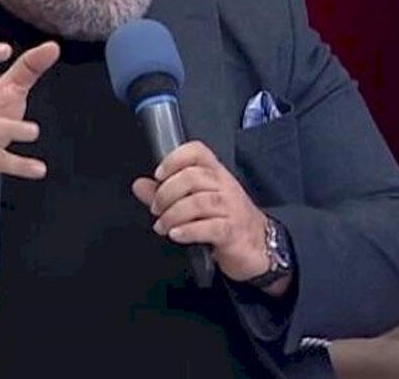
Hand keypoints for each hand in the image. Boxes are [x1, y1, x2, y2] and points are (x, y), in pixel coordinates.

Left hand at [132, 141, 290, 295]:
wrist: (260, 246)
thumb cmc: (227, 220)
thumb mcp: (196, 202)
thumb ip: (165, 193)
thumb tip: (139, 185)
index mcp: (215, 173)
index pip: (197, 151)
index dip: (174, 159)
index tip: (158, 175)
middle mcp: (224, 186)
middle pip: (192, 177)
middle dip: (167, 193)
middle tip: (157, 209)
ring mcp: (231, 208)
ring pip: (198, 203)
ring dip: (173, 215)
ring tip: (163, 226)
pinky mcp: (233, 231)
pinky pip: (209, 227)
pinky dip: (188, 231)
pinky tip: (176, 235)